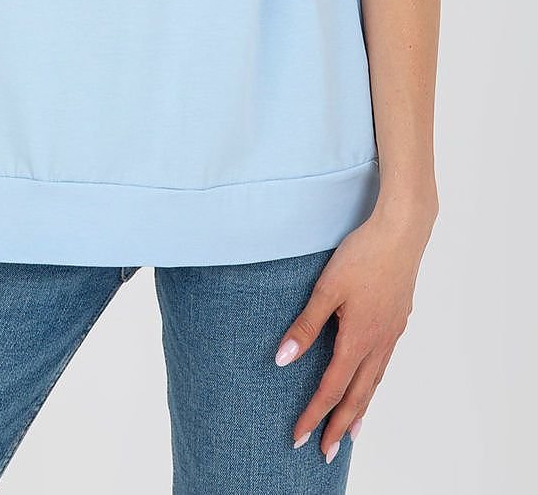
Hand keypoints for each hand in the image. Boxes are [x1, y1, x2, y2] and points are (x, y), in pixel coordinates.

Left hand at [274, 204, 435, 461]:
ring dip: (360, 409)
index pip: (332, 388)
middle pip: (358, 395)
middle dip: (339, 426)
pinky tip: (369, 381)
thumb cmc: (362, 255)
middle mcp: (378, 342)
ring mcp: (391, 332)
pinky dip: (373, 383)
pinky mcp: (397, 319)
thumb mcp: (327, 288)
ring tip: (350, 431)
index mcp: (358, 339)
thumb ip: (305, 325)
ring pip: (374, 381)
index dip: (315, 415)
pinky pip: (383, 363)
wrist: (402, 231)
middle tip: (326, 454)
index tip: (300, 438)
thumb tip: (283, 360)